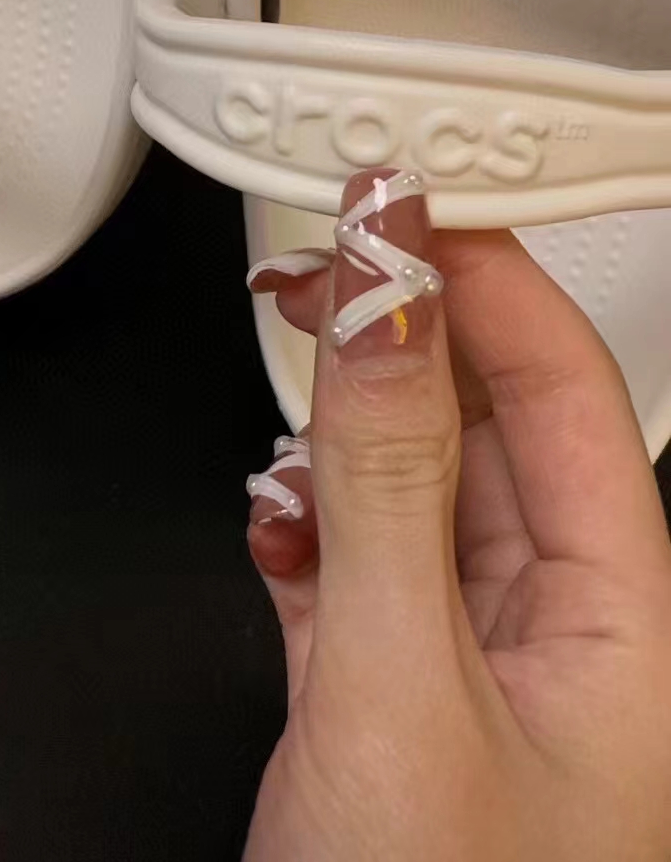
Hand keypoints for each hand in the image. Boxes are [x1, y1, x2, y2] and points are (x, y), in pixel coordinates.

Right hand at [245, 167, 670, 861]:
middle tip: (327, 255)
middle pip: (494, 423)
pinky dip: (308, 515)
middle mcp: (561, 629)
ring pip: (420, 486)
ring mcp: (470, 664)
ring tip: (291, 348)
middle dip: (410, 329)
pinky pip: (360, 561)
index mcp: (624, 615)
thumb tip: (384, 305)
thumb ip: (390, 481)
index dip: (486, 277)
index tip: (401, 200)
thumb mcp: (404, 685)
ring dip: (350, 417)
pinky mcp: (390, 698)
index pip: (565, 386)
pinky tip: (273, 504)